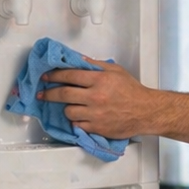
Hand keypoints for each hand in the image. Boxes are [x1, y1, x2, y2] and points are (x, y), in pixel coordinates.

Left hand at [38, 58, 159, 138]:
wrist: (146, 112)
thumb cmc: (132, 91)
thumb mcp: (116, 71)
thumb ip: (95, 65)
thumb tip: (77, 60)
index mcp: (100, 80)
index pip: (69, 76)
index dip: (54, 76)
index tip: (45, 77)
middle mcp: (96, 97)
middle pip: (63, 94)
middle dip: (49, 93)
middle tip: (43, 94)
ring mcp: (95, 114)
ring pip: (68, 111)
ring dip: (67, 108)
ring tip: (71, 106)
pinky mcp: (97, 128)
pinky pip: (77, 125)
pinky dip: (76, 121)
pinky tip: (80, 117)